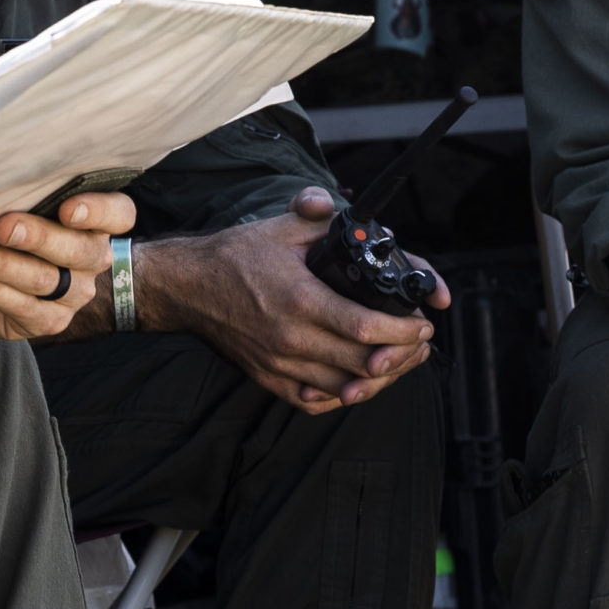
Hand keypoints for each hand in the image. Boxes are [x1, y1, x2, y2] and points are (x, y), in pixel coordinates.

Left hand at [0, 192, 130, 340]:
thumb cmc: (8, 230)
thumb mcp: (22, 207)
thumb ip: (23, 196)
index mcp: (96, 223)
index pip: (118, 214)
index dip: (98, 211)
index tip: (67, 209)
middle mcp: (93, 258)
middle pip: (77, 249)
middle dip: (37, 237)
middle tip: (4, 227)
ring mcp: (75, 293)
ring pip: (44, 278)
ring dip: (1, 263)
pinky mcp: (50, 321)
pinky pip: (23, 306)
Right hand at [143, 187, 444, 414]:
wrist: (185, 287)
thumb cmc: (232, 256)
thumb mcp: (279, 227)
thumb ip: (318, 215)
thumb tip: (345, 208)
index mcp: (300, 299)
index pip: (366, 327)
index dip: (404, 331)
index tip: (423, 323)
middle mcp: (291, 338)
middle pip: (364, 365)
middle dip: (404, 356)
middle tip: (420, 343)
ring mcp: (279, 363)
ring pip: (345, 389)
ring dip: (381, 379)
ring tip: (400, 361)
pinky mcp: (267, 378)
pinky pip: (314, 400)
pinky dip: (343, 396)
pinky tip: (358, 381)